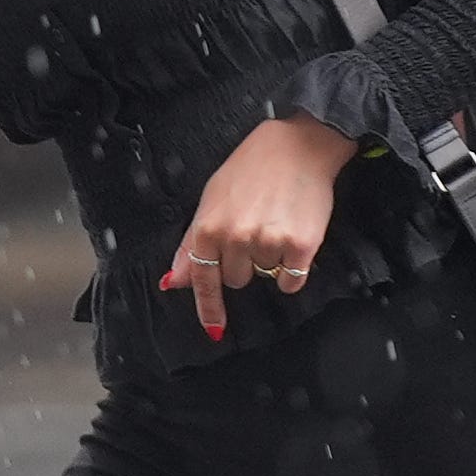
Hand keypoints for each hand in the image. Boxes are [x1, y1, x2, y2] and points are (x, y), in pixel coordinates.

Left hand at [159, 115, 357, 340]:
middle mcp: (236, 237)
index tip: (214, 328)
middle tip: (255, 228)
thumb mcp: (210, 200)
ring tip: (275, 224)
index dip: (209, 308)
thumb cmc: (251, 169)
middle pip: (236, 280)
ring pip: (265, 277)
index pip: (203, 280)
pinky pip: (292, 280)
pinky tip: (293, 238)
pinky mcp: (301, 245)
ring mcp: (268, 242)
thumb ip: (191, 244)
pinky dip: (293, 269)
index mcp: (209, 227)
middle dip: (244, 262)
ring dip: (270, 260)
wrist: (298, 146)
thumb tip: (174, 281)